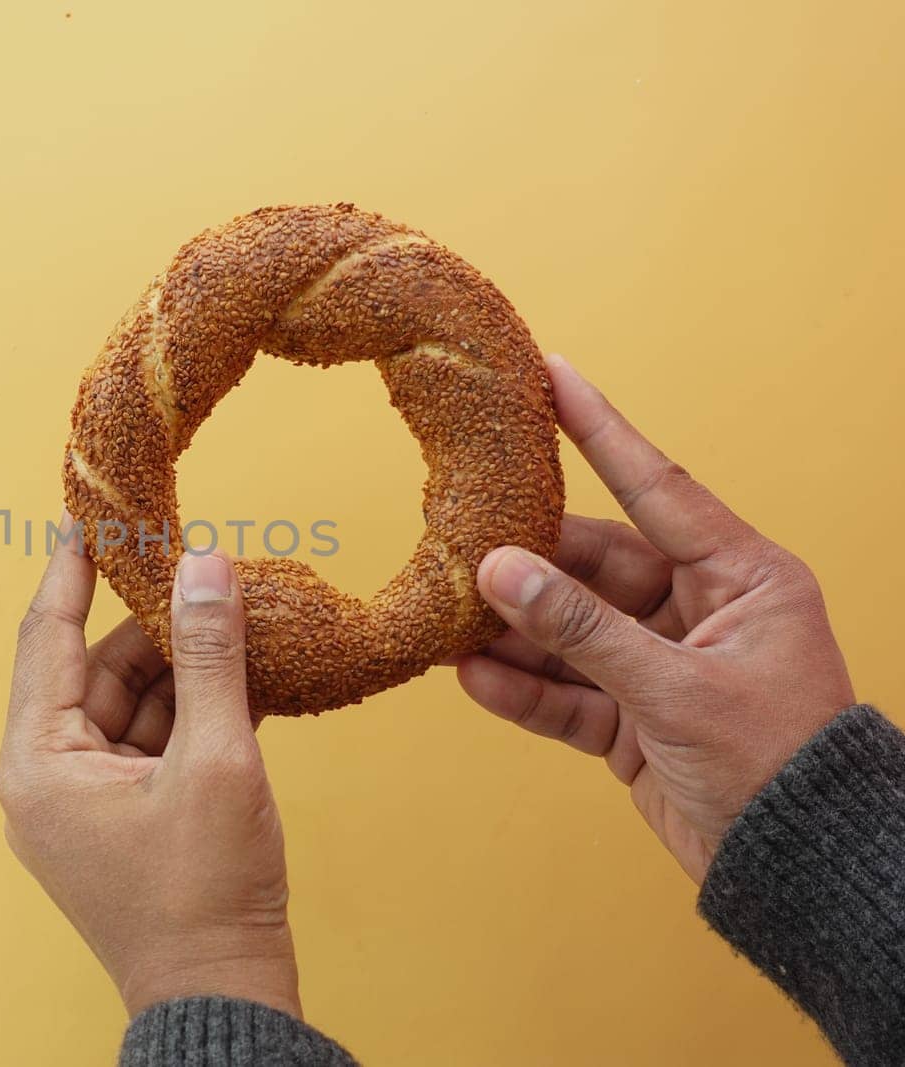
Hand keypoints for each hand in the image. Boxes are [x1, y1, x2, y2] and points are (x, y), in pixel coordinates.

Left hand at [0, 526, 299, 1017]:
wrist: (221, 999)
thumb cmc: (206, 895)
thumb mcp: (216, 760)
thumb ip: (211, 656)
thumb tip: (206, 565)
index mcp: (39, 764)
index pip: (47, 638)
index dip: (72, 570)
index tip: (85, 514)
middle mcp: (46, 779)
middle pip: (97, 671)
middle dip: (156, 626)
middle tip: (205, 570)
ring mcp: (84, 803)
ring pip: (131, 706)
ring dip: (185, 670)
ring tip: (241, 622)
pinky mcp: (121, 821)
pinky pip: (151, 744)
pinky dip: (193, 714)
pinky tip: (243, 678)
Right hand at [454, 355, 854, 883]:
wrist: (796, 868)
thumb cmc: (774, 764)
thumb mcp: (676, 690)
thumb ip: (582, 630)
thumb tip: (499, 572)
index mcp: (741, 580)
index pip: (656, 487)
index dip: (601, 430)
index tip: (554, 373)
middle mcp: (699, 611)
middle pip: (595, 567)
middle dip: (527, 567)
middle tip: (460, 548)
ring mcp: (661, 665)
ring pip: (570, 631)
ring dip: (513, 633)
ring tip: (448, 624)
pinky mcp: (633, 719)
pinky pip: (566, 691)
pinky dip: (523, 689)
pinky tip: (474, 678)